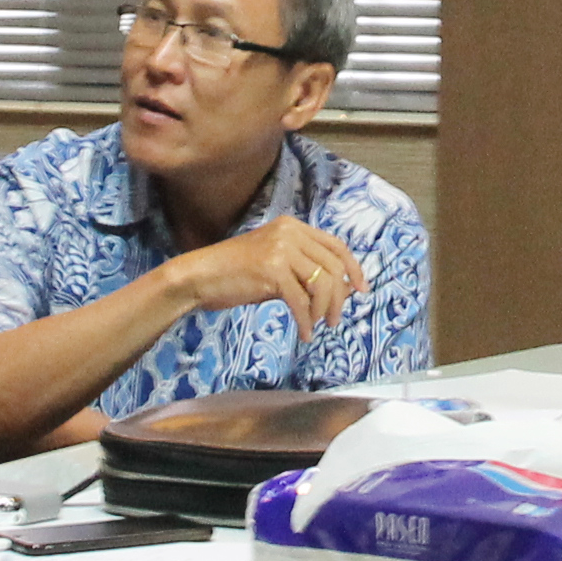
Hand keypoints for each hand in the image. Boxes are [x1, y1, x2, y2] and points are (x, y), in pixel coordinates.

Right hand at [165, 215, 362, 339]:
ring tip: (318, 326)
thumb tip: (344, 290)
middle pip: (333, 266)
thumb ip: (306, 274)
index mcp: (293, 227)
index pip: (336, 245)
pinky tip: (304, 333)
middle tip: (333, 320)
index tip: (362, 290)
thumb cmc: (235, 275)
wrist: (199, 276)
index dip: (354, 268)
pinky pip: (301, 301)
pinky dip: (306, 321)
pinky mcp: (272, 270)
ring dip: (325, 310)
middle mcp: (290, 232)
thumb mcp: (275, 267)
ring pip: (323, 283)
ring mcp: (281, 249)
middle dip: (339, 297)